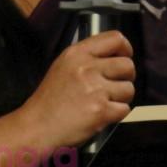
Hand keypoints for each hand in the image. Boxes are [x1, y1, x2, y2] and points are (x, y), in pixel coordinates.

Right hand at [17, 30, 134, 152]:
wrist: (37, 127)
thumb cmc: (49, 102)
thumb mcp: (62, 67)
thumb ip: (87, 58)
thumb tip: (114, 56)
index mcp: (76, 54)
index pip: (115, 39)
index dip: (125, 49)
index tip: (124, 57)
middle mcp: (86, 68)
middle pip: (127, 65)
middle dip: (125, 78)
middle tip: (113, 87)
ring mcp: (94, 89)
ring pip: (129, 89)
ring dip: (121, 98)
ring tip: (103, 103)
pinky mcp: (101, 110)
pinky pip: (125, 109)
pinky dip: (116, 115)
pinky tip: (101, 115)